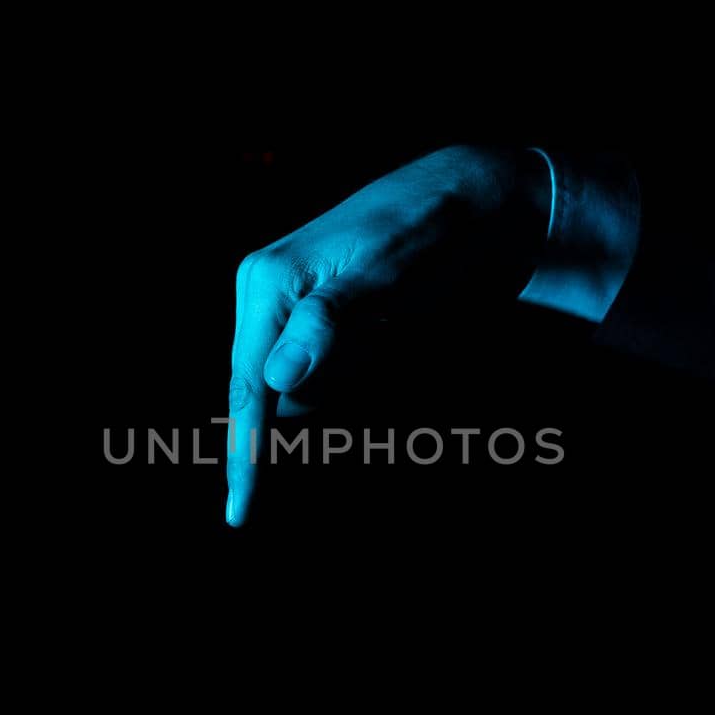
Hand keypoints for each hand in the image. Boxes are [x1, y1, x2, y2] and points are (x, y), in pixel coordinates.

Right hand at [226, 145, 548, 524]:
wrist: (475, 199)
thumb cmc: (429, 231)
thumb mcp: (386, 274)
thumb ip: (329, 324)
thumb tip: (278, 379)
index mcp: (268, 283)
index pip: (249, 388)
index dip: (246, 455)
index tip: (239, 515)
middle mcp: (267, 294)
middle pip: (271, 394)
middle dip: (322, 400)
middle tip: (387, 345)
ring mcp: (291, 305)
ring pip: (305, 386)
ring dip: (352, 377)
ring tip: (397, 327)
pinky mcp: (320, 315)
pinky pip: (326, 370)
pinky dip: (359, 367)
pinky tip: (393, 329)